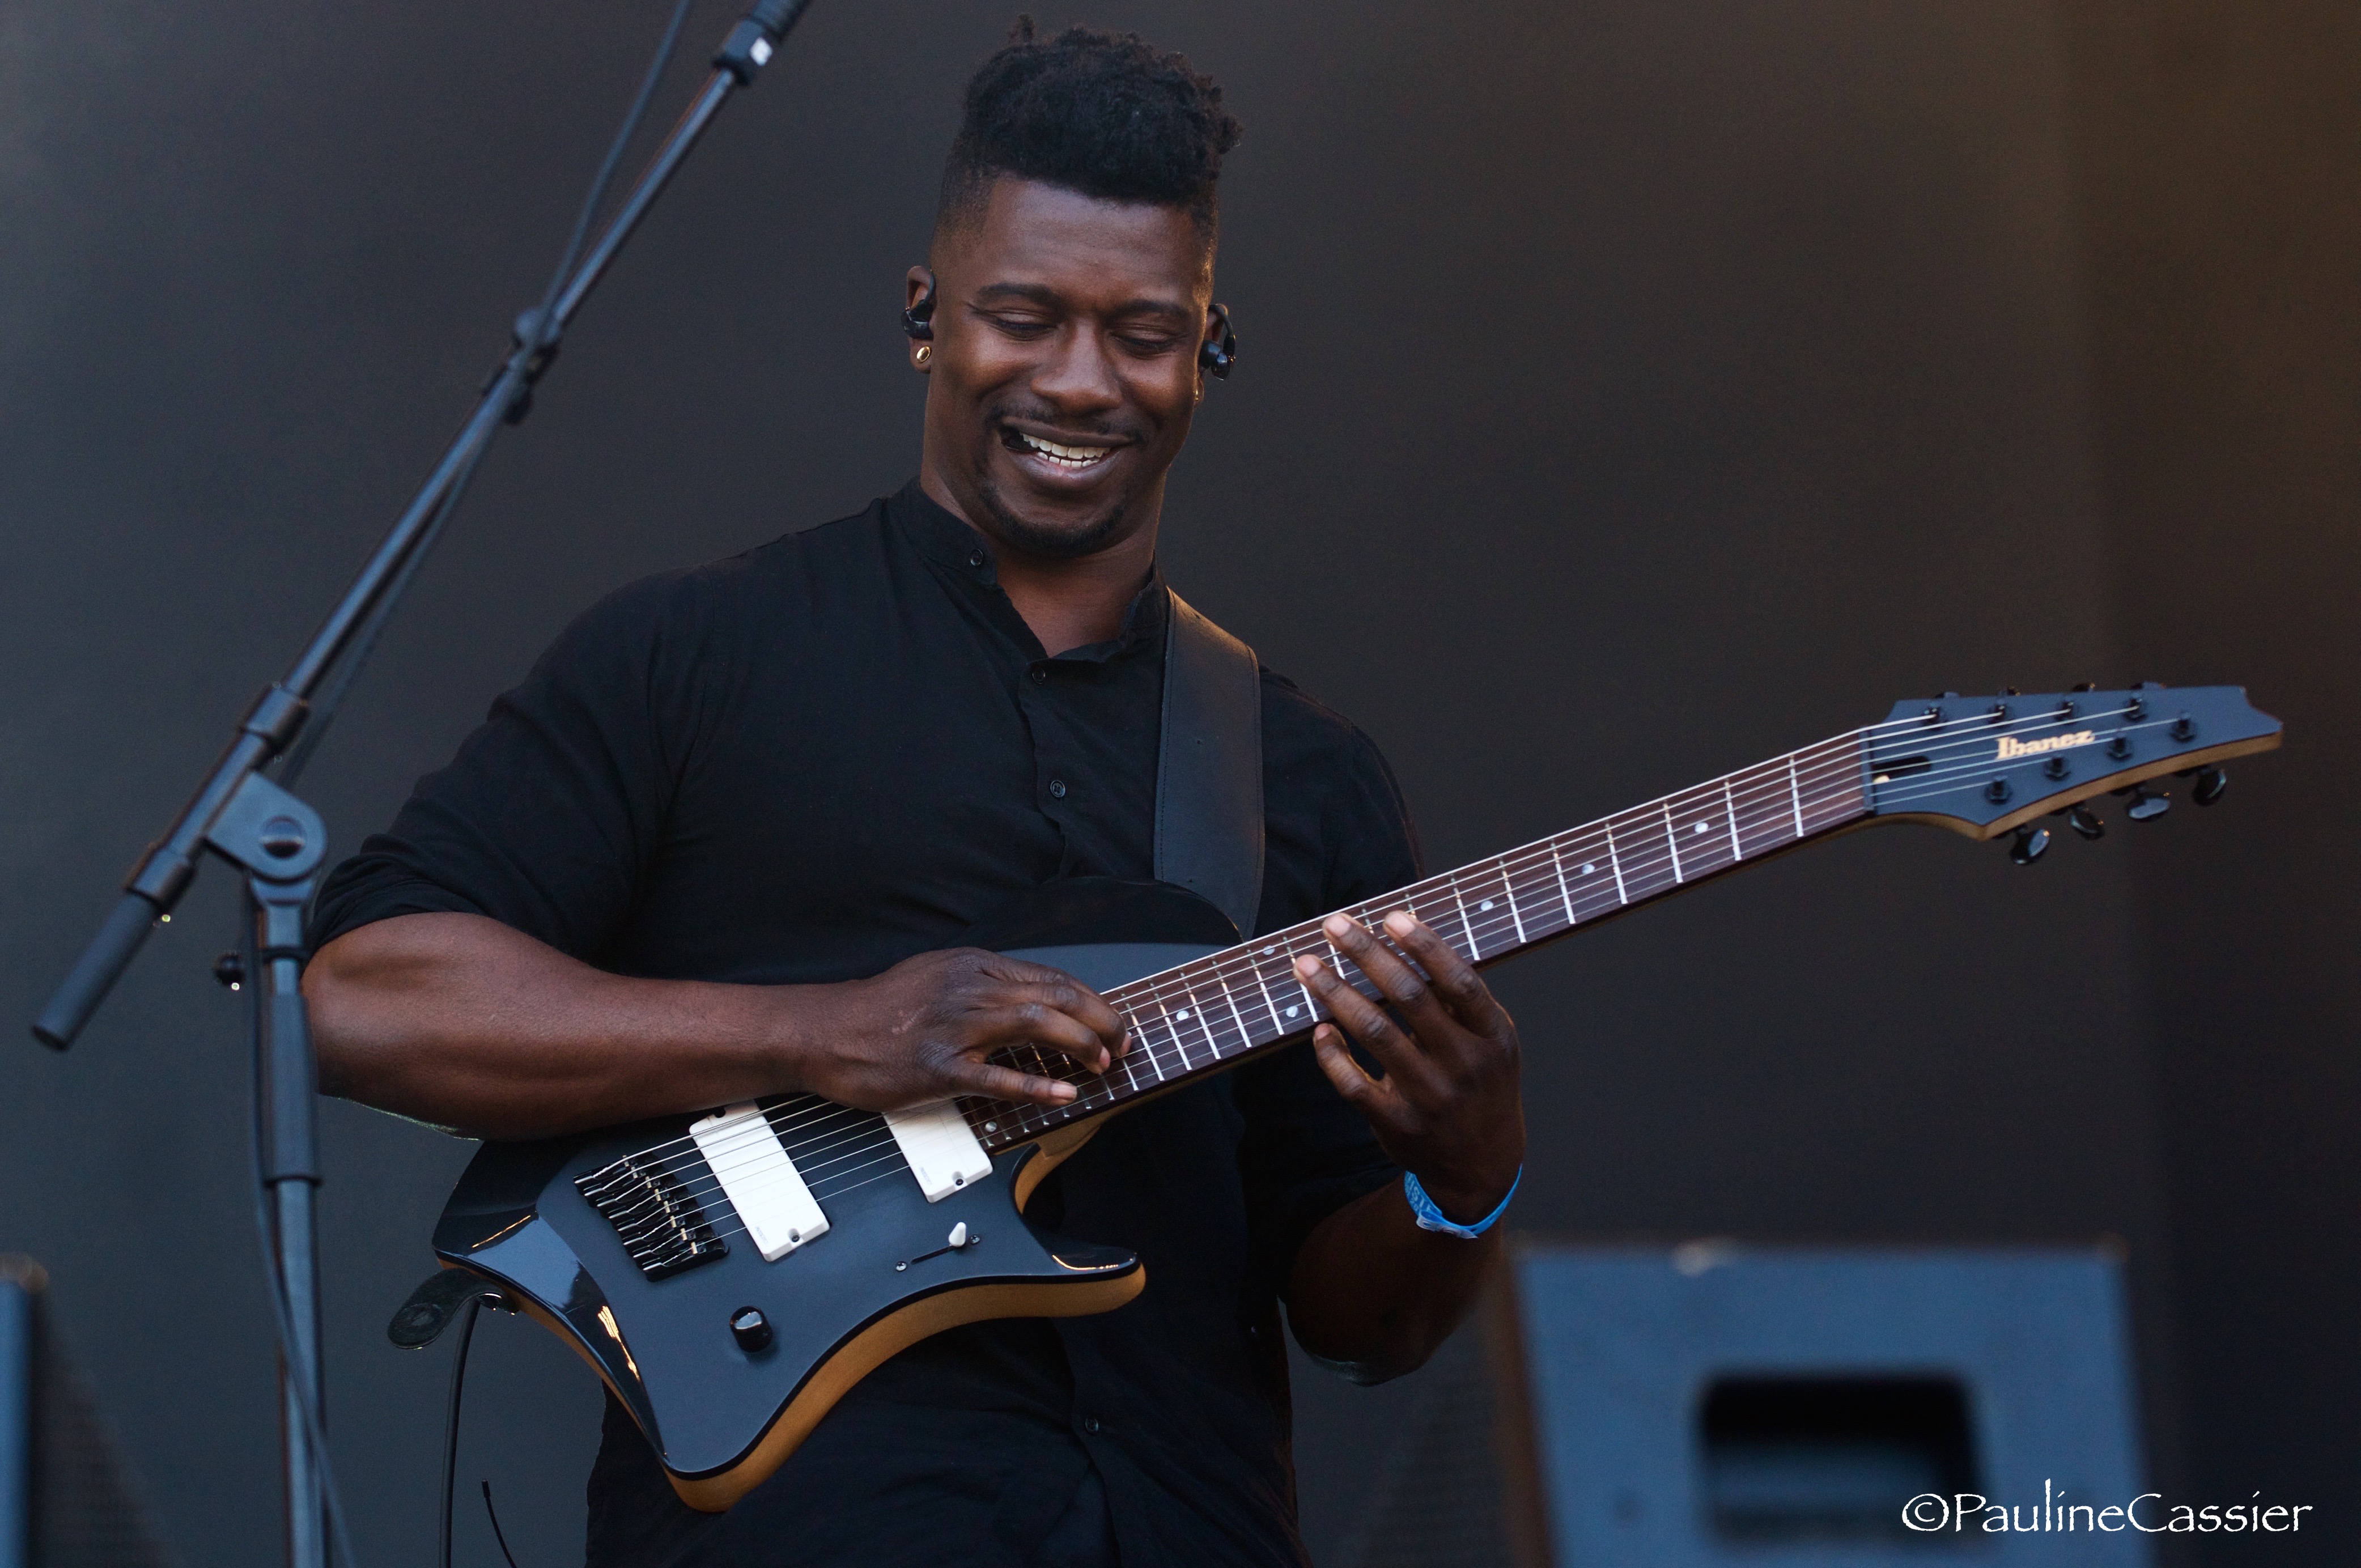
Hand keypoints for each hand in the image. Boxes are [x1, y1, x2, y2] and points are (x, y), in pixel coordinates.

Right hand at [794, 947, 1127, 1111]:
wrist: (826, 1031)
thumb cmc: (882, 1010)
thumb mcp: (939, 976)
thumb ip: (985, 984)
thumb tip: (1035, 1001)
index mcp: (974, 966)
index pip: (1050, 977)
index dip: (1091, 1000)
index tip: (1114, 1020)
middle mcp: (970, 988)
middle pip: (1054, 996)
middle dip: (1100, 1019)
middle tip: (1125, 1043)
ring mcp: (954, 1027)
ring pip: (1034, 1024)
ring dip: (1080, 1044)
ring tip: (1105, 1063)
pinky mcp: (937, 1068)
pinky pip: (996, 1076)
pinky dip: (1036, 1084)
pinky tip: (1064, 1093)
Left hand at [1295, 911, 1525, 1222]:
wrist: (1483, 1164)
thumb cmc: (1481, 1084)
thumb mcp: (1491, 1043)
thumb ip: (1460, 1002)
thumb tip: (1407, 942)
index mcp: (1494, 1036)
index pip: (1459, 981)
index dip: (1425, 945)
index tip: (1389, 916)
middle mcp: (1464, 1065)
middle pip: (1410, 997)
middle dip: (1367, 954)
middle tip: (1333, 926)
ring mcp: (1429, 1097)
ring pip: (1374, 1032)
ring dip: (1335, 992)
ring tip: (1306, 965)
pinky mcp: (1397, 1124)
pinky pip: (1353, 1082)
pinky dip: (1331, 1053)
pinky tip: (1319, 1029)